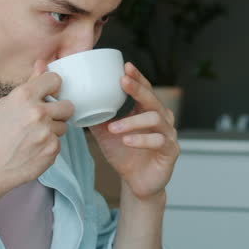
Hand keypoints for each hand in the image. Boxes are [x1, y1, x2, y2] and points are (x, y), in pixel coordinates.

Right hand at [0, 61, 73, 197]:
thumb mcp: (4, 105)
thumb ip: (29, 84)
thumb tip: (43, 63)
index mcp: (23, 96)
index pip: (55, 80)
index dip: (52, 88)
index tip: (49, 95)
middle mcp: (37, 112)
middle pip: (68, 105)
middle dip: (58, 112)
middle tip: (43, 120)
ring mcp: (47, 132)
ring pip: (63, 126)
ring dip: (52, 130)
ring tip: (32, 137)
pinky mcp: (52, 150)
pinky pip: (58, 143)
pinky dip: (48, 146)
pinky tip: (32, 149)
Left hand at [89, 63, 179, 200]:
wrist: (137, 182)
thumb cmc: (125, 155)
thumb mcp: (106, 134)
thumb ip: (96, 118)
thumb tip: (77, 102)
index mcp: (148, 111)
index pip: (145, 89)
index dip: (137, 77)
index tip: (125, 66)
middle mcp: (162, 119)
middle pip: (152, 99)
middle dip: (137, 88)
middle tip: (122, 81)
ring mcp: (168, 134)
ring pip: (154, 119)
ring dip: (132, 121)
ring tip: (113, 127)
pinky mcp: (170, 150)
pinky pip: (158, 141)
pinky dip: (141, 139)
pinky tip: (127, 141)